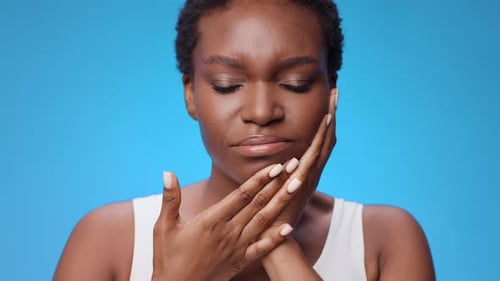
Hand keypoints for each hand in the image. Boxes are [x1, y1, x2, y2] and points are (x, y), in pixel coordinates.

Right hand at [152, 164, 299, 280]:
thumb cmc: (167, 258)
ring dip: (281, 203)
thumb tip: (168, 172)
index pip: (241, 195)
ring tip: (296, 187)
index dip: (260, 179)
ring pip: (264, 221)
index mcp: (211, 220)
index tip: (275, 166)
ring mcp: (237, 247)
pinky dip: (276, 238)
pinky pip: (262, 249)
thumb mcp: (164, 226)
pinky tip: (290, 228)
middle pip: (258, 204)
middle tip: (293, 167)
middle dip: (277, 184)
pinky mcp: (240, 261)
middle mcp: (228, 232)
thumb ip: (170, 198)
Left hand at [271, 89, 337, 226]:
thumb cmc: (270, 213)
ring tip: (333, 101)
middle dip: (331, 114)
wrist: (270, 237)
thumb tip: (281, 159)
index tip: (327, 102)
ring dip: (329, 122)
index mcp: (306, 172)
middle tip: (336, 92)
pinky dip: (321, 140)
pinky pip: (314, 157)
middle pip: (327, 139)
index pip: (320, 142)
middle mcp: (312, 172)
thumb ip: (281, 173)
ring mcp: (310, 177)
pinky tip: (325, 123)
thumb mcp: (276, 186)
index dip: (325, 122)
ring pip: (323, 145)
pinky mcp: (303, 182)